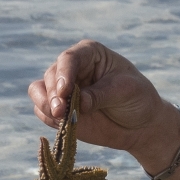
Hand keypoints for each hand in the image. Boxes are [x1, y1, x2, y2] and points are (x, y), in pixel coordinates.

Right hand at [30, 41, 177, 157]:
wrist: (139, 125)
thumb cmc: (137, 98)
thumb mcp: (124, 91)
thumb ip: (100, 95)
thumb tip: (78, 103)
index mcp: (89, 54)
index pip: (70, 58)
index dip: (64, 73)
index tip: (65, 91)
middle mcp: (72, 68)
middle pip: (51, 75)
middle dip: (54, 94)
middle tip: (61, 111)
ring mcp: (63, 89)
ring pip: (39, 91)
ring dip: (45, 104)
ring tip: (59, 117)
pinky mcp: (58, 109)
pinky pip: (41, 110)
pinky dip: (47, 117)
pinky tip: (62, 124)